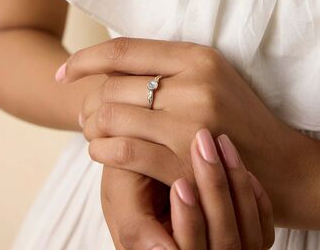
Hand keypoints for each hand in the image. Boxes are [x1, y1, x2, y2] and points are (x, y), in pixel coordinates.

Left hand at [57, 37, 294, 188]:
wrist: (280, 163)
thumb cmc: (237, 118)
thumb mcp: (209, 77)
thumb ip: (164, 67)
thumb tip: (108, 66)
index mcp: (198, 56)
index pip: (122, 50)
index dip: (84, 59)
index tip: (64, 72)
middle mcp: (194, 85)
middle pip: (112, 87)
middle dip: (88, 103)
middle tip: (85, 115)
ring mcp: (191, 124)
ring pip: (111, 118)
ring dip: (92, 128)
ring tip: (95, 133)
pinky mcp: (186, 162)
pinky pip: (122, 151)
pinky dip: (102, 151)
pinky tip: (102, 152)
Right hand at [100, 130, 274, 249]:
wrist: (144, 159)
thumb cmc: (127, 176)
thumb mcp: (120, 196)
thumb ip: (134, 227)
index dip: (188, 223)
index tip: (180, 183)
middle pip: (223, 243)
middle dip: (214, 192)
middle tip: (203, 147)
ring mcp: (222, 244)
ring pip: (247, 234)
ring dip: (236, 184)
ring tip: (221, 143)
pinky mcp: (241, 230)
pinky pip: (261, 226)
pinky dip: (254, 196)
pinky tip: (238, 164)